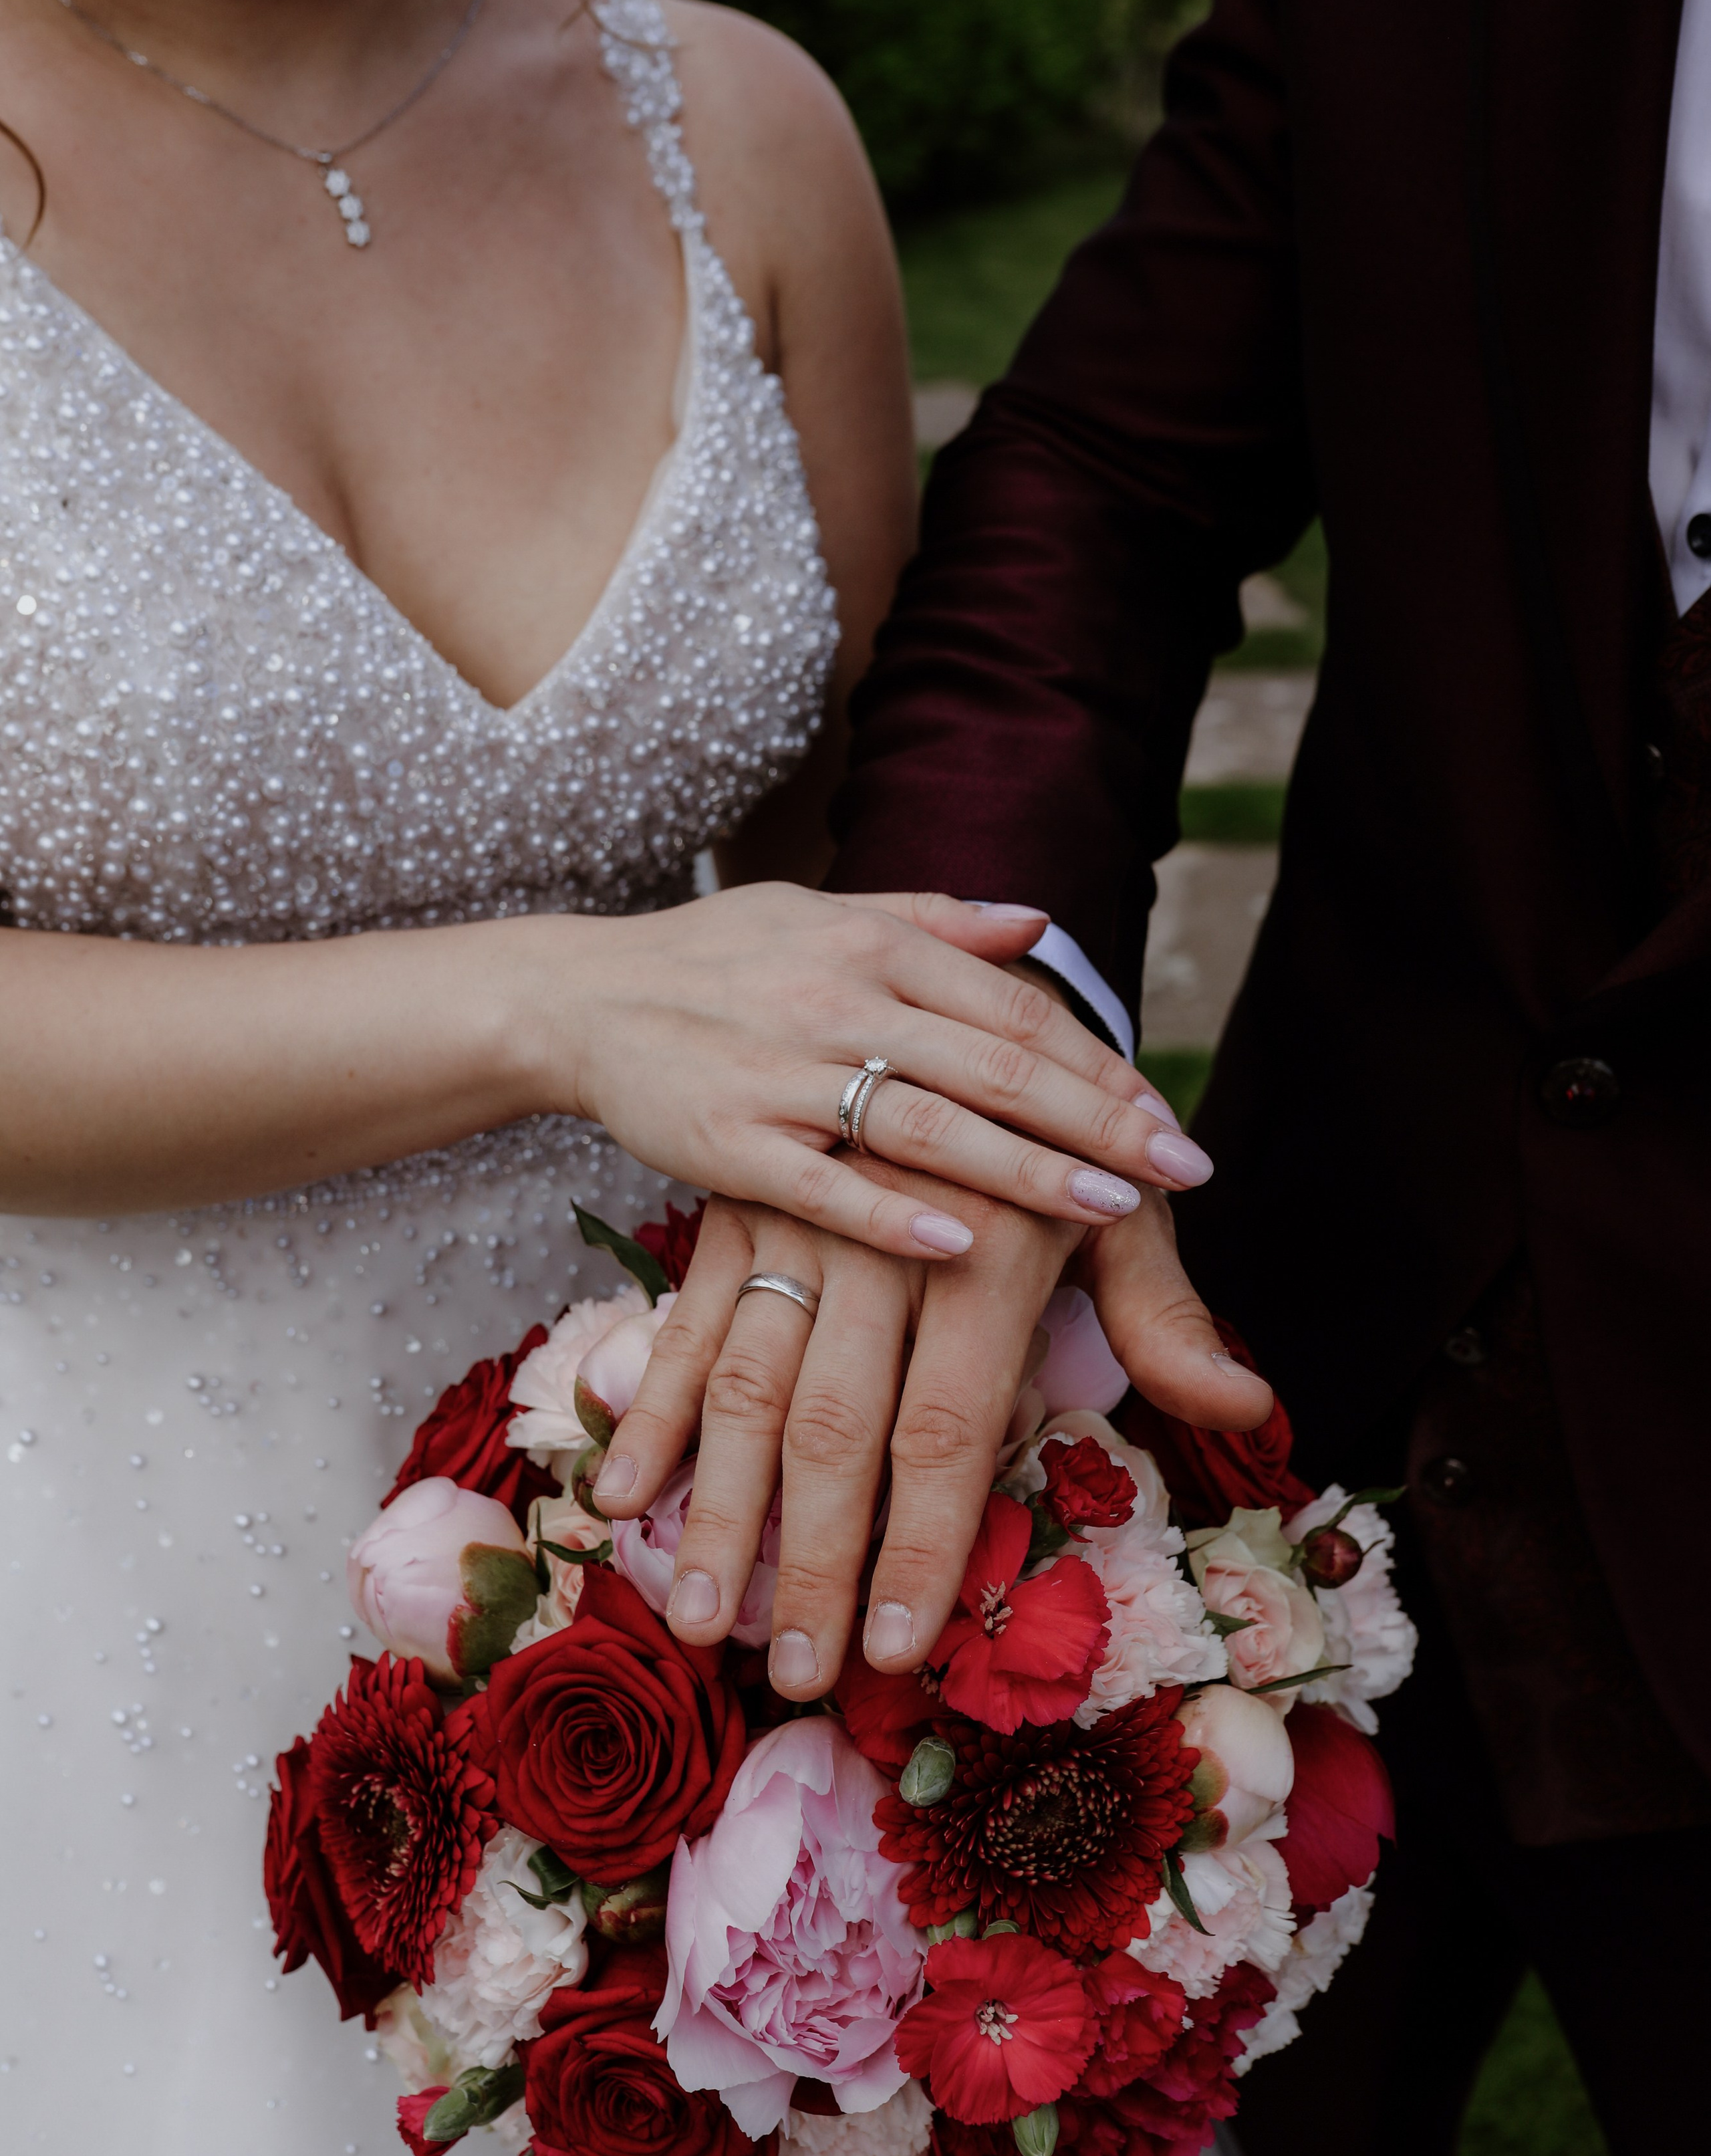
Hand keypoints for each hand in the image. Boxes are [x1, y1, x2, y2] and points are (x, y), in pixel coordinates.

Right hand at [525, 884, 1210, 1258]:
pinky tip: (963, 1243)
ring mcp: (780, 1072)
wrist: (581, 996)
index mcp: (874, 944)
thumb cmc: (717, 959)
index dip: (1099, 1064)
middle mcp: (838, 1000)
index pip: (1015, 1008)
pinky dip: (891, 1213)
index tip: (1166, 1115)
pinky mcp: (727, 1140)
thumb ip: (936, 919)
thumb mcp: (823, 912)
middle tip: (1182, 1169)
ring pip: (926, 1124)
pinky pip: (822, 1184)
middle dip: (1099, 1121)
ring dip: (1026, 1168)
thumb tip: (1041, 923)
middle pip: (994, 1065)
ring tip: (1111, 1208)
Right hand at [597, 1172, 1269, 1696]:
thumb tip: (1244, 1404)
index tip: (894, 1652)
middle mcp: (884, 1241)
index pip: (948, 1430)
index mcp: (990, 1253)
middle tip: (791, 1676)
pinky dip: (648, 1413)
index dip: (919, 1546)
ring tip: (697, 1619)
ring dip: (718, 1511)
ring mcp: (798, 1225)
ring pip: (745, 1387)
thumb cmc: (1054, 1131)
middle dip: (811, 1565)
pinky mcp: (736, 1211)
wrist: (956, 993)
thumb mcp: (1123, 1208)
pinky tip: (620, 1501)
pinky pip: (685, 1324)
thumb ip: (1164, 1313)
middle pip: (836, 1430)